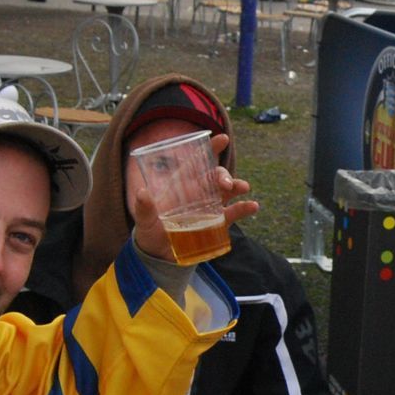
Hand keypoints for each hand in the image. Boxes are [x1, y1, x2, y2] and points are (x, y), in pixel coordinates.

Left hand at [128, 132, 258, 262]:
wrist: (159, 256)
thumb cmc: (149, 232)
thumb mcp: (144, 220)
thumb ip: (144, 208)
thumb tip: (141, 192)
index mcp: (181, 185)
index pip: (196, 162)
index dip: (209, 149)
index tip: (222, 138)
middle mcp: (198, 193)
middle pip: (215, 177)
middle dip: (223, 175)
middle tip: (225, 182)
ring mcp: (209, 208)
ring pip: (227, 192)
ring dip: (236, 187)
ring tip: (243, 187)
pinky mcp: (217, 224)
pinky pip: (233, 214)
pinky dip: (244, 209)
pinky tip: (253, 206)